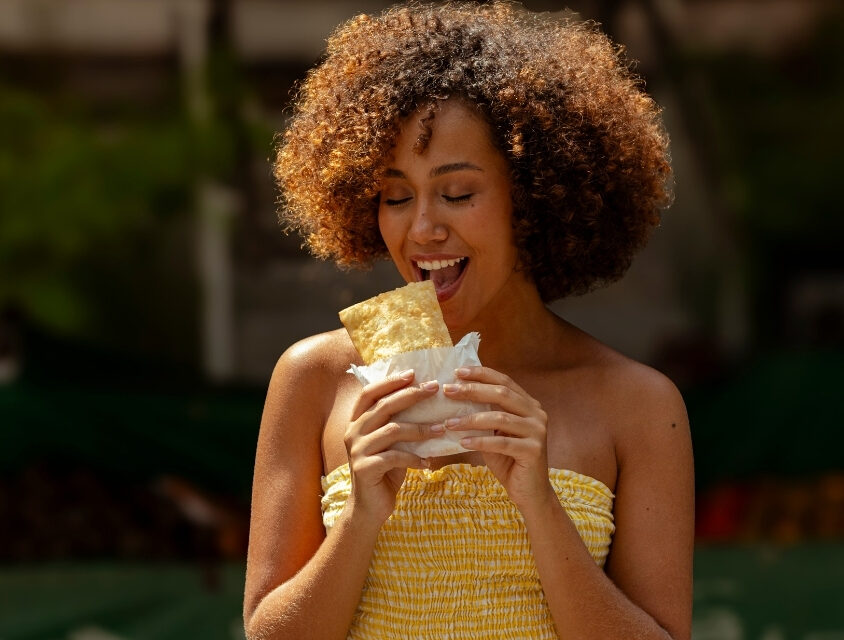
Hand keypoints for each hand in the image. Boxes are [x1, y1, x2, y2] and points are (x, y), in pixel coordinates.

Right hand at [344, 369, 444, 523]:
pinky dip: (414, 458)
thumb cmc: (386, 471)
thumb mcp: (391, 444)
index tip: (414, 373)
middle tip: (434, 389)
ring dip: (420, 429)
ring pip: (392, 430)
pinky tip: (428, 462)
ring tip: (442, 429)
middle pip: (383, 406)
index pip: (370, 393)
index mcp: (357, 421)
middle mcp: (353, 432)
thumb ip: (398, 423)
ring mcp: (356, 450)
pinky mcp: (364, 468)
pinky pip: (394, 457)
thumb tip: (427, 400)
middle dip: (411, 395)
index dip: (390, 381)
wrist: (370, 507)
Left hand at [441, 366, 552, 509]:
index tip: (458, 372)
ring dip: (471, 419)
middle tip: (448, 391)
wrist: (529, 493)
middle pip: (502, 394)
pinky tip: (462, 442)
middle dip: (472, 391)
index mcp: (529, 404)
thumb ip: (484, 415)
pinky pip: (501, 443)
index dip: (481, 374)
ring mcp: (538, 431)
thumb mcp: (494, 434)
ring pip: (500, 418)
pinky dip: (480, 441)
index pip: (504, 382)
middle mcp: (537, 414)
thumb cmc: (508, 461)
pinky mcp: (534, 450)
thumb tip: (454, 398)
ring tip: (448, 423)